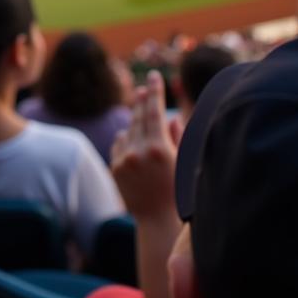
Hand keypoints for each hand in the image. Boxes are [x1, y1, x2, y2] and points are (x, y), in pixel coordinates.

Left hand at [110, 70, 181, 221]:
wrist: (158, 220)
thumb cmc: (180, 190)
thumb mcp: (184, 162)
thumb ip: (177, 136)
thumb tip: (169, 116)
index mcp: (158, 149)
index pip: (155, 111)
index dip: (155, 92)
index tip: (154, 76)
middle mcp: (138, 152)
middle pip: (139, 116)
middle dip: (143, 99)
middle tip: (144, 86)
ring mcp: (123, 160)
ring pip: (128, 130)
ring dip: (137, 124)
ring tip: (147, 125)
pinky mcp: (114, 168)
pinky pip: (119, 143)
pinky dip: (127, 140)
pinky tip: (137, 145)